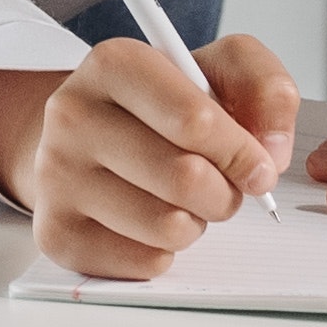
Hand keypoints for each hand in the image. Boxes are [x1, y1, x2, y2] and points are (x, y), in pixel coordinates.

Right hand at [0, 30, 299, 276]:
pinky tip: (149, 222)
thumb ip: (265, 88)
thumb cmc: (161, 107)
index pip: (195, 120)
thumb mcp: (218, 71)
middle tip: (221, 184)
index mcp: (113, 64)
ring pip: (169, 227)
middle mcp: (72, 115)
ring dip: (196, 221)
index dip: (241, 151)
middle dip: (225, 191)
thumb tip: (270, 154)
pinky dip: (165, 250)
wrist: (84, 138)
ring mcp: (56, 177)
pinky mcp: (56, 233)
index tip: (257, 165)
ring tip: (180, 199)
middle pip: (186, 178)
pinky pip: (146, 262)